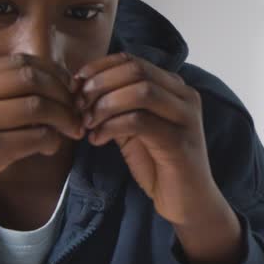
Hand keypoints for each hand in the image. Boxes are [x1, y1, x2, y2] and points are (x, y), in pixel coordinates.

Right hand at [0, 53, 83, 260]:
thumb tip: (53, 82)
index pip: (19, 62)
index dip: (53, 74)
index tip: (69, 91)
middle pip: (31, 78)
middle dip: (63, 95)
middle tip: (77, 113)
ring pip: (36, 106)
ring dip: (64, 119)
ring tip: (71, 131)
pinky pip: (33, 138)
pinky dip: (51, 142)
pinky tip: (50, 149)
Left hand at [73, 52, 217, 226]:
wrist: (188, 202)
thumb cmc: (159, 165)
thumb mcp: (134, 129)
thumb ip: (117, 107)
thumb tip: (83, 90)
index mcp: (174, 87)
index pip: (132, 61)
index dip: (99, 68)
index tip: (75, 85)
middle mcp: (185, 96)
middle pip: (136, 70)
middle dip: (99, 84)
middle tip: (78, 106)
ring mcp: (186, 117)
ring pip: (140, 92)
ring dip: (105, 104)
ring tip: (87, 124)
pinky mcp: (180, 141)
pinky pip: (140, 121)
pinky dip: (112, 126)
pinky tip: (97, 140)